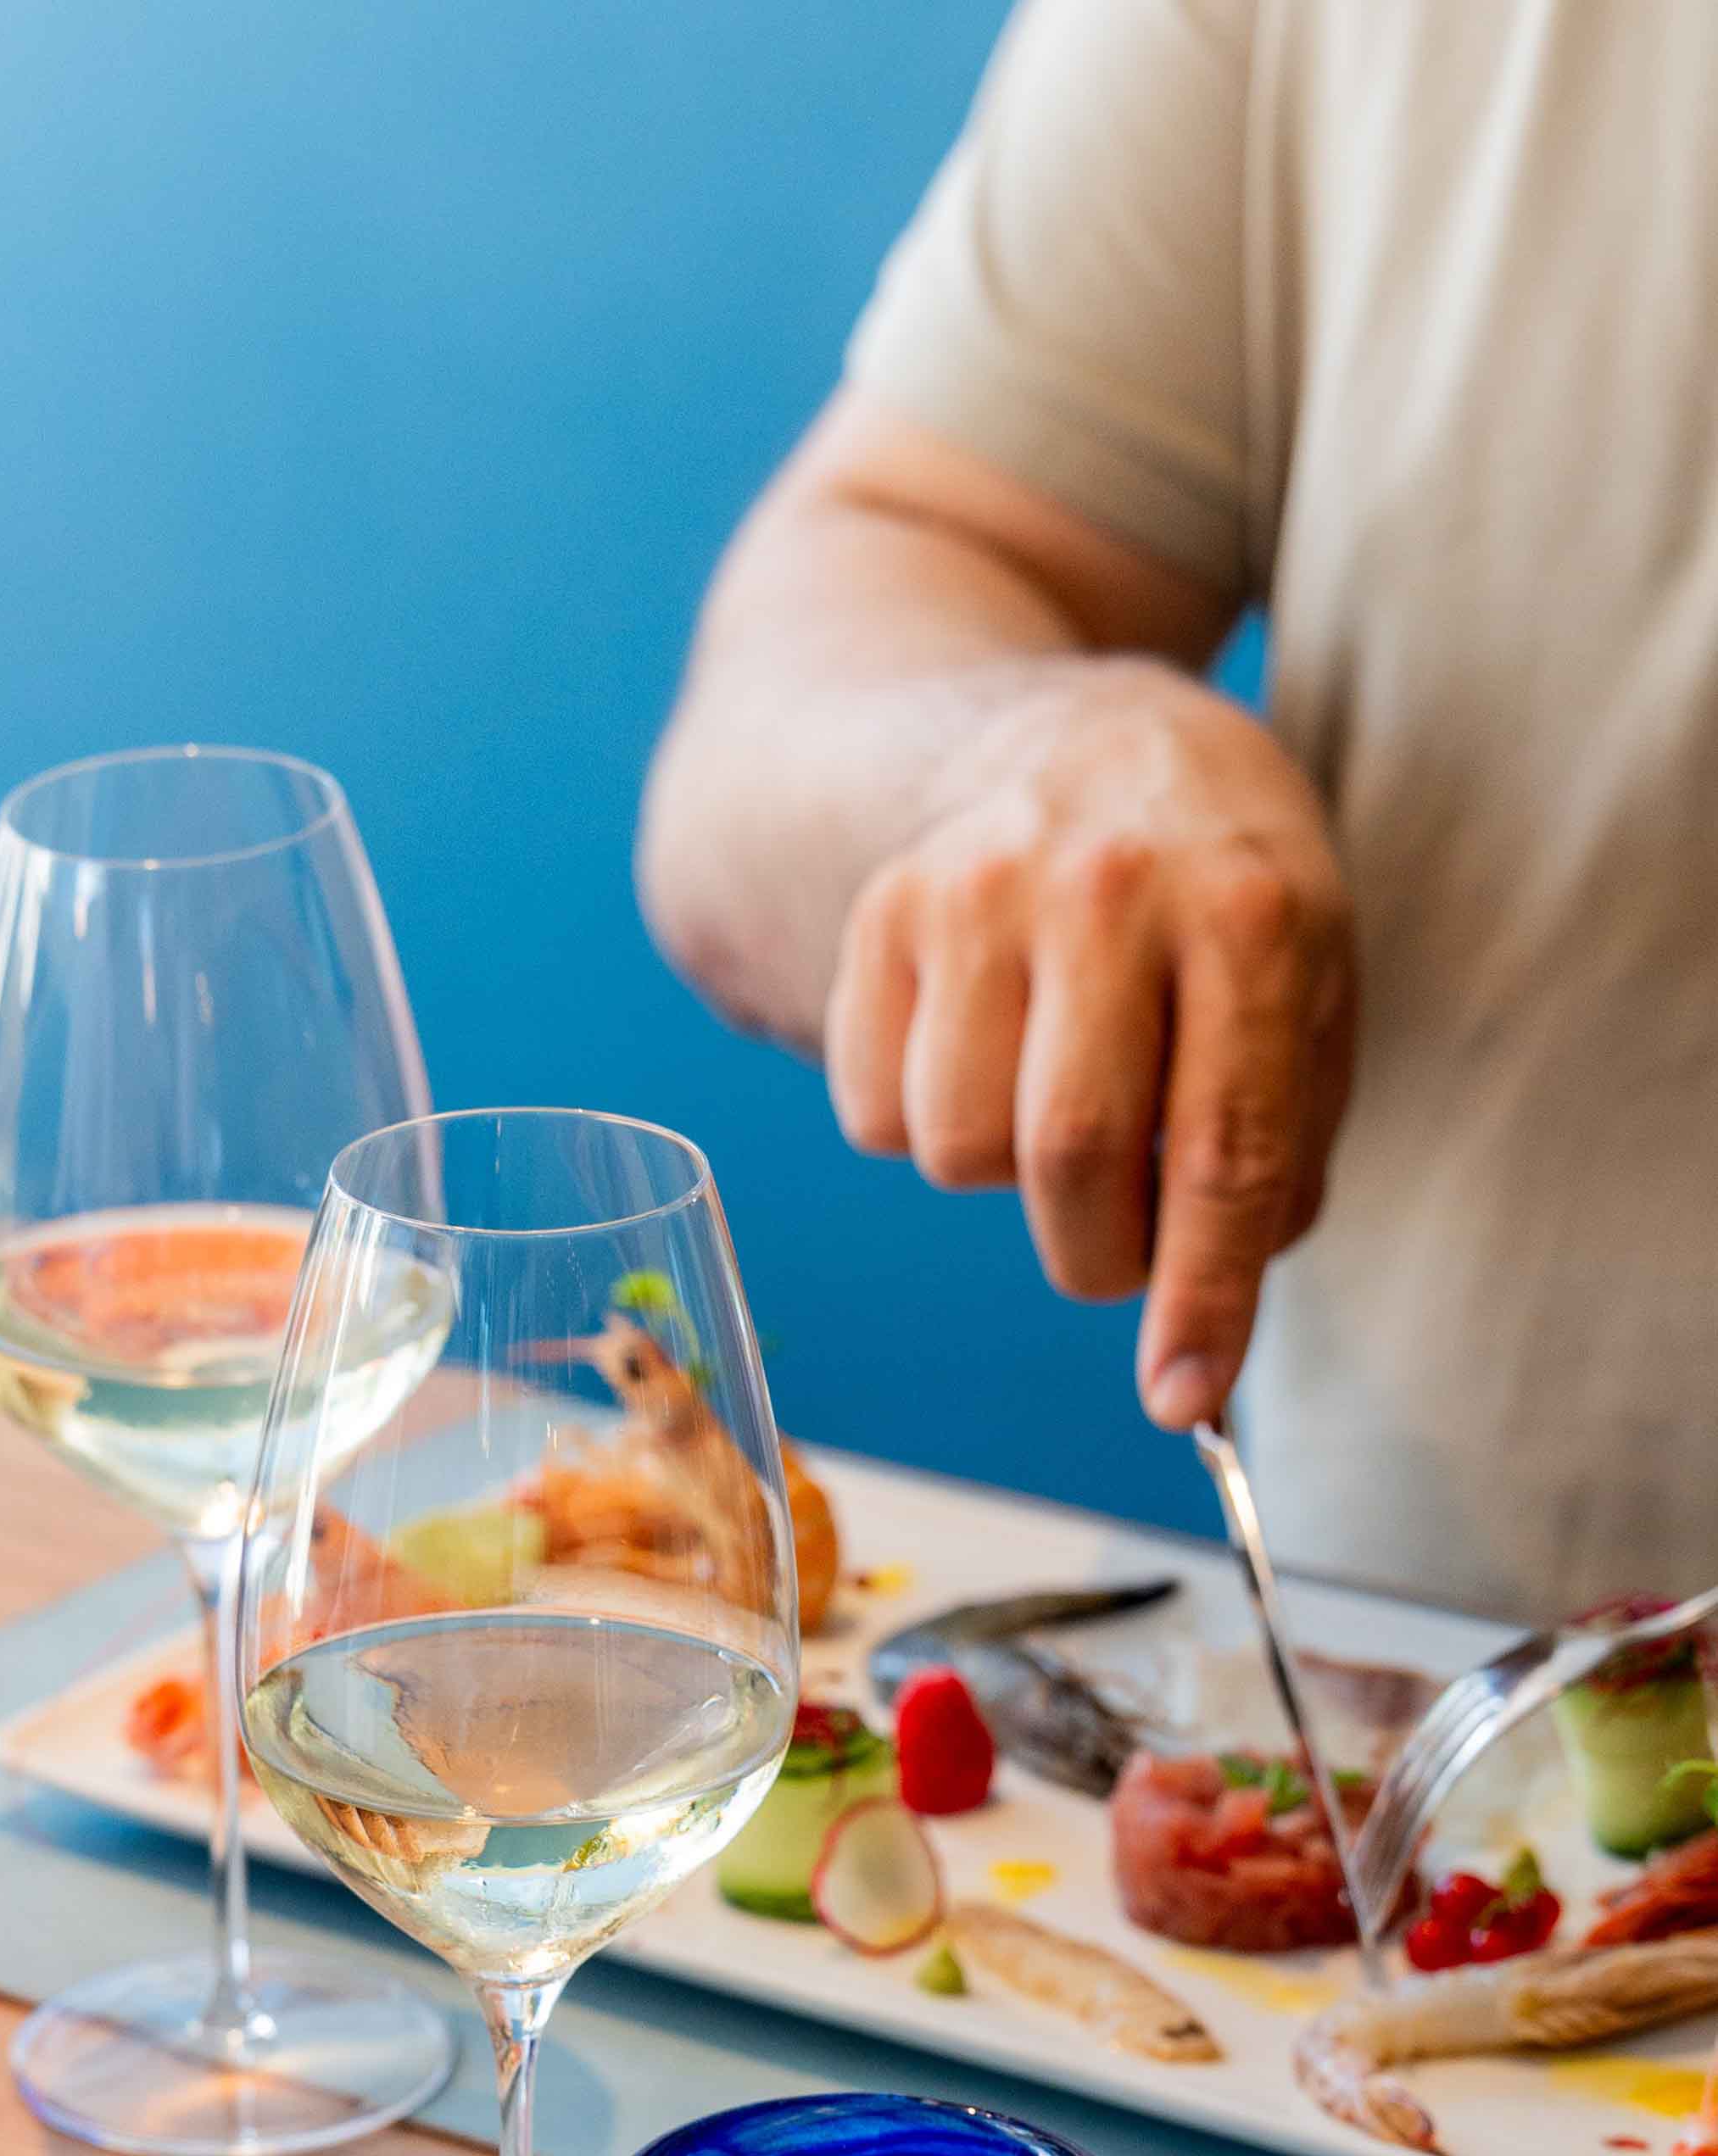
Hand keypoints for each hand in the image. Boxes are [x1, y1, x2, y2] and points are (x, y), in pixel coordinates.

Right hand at [824, 661, 1355, 1430]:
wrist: (1062, 736)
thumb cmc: (1210, 892)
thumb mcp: (1302, 982)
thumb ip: (1280, 1142)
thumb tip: (1205, 1322)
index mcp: (1251, 912)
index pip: (1225, 1145)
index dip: (1202, 1295)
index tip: (1182, 1401)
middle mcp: (1109, 887)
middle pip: (1068, 1154)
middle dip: (1095, 1254)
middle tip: (1116, 1248)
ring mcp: (977, 890)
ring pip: (953, 1146)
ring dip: (1002, 1183)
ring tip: (1044, 1110)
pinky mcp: (882, 913)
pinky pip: (871, 1113)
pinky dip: (919, 1129)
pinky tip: (973, 1059)